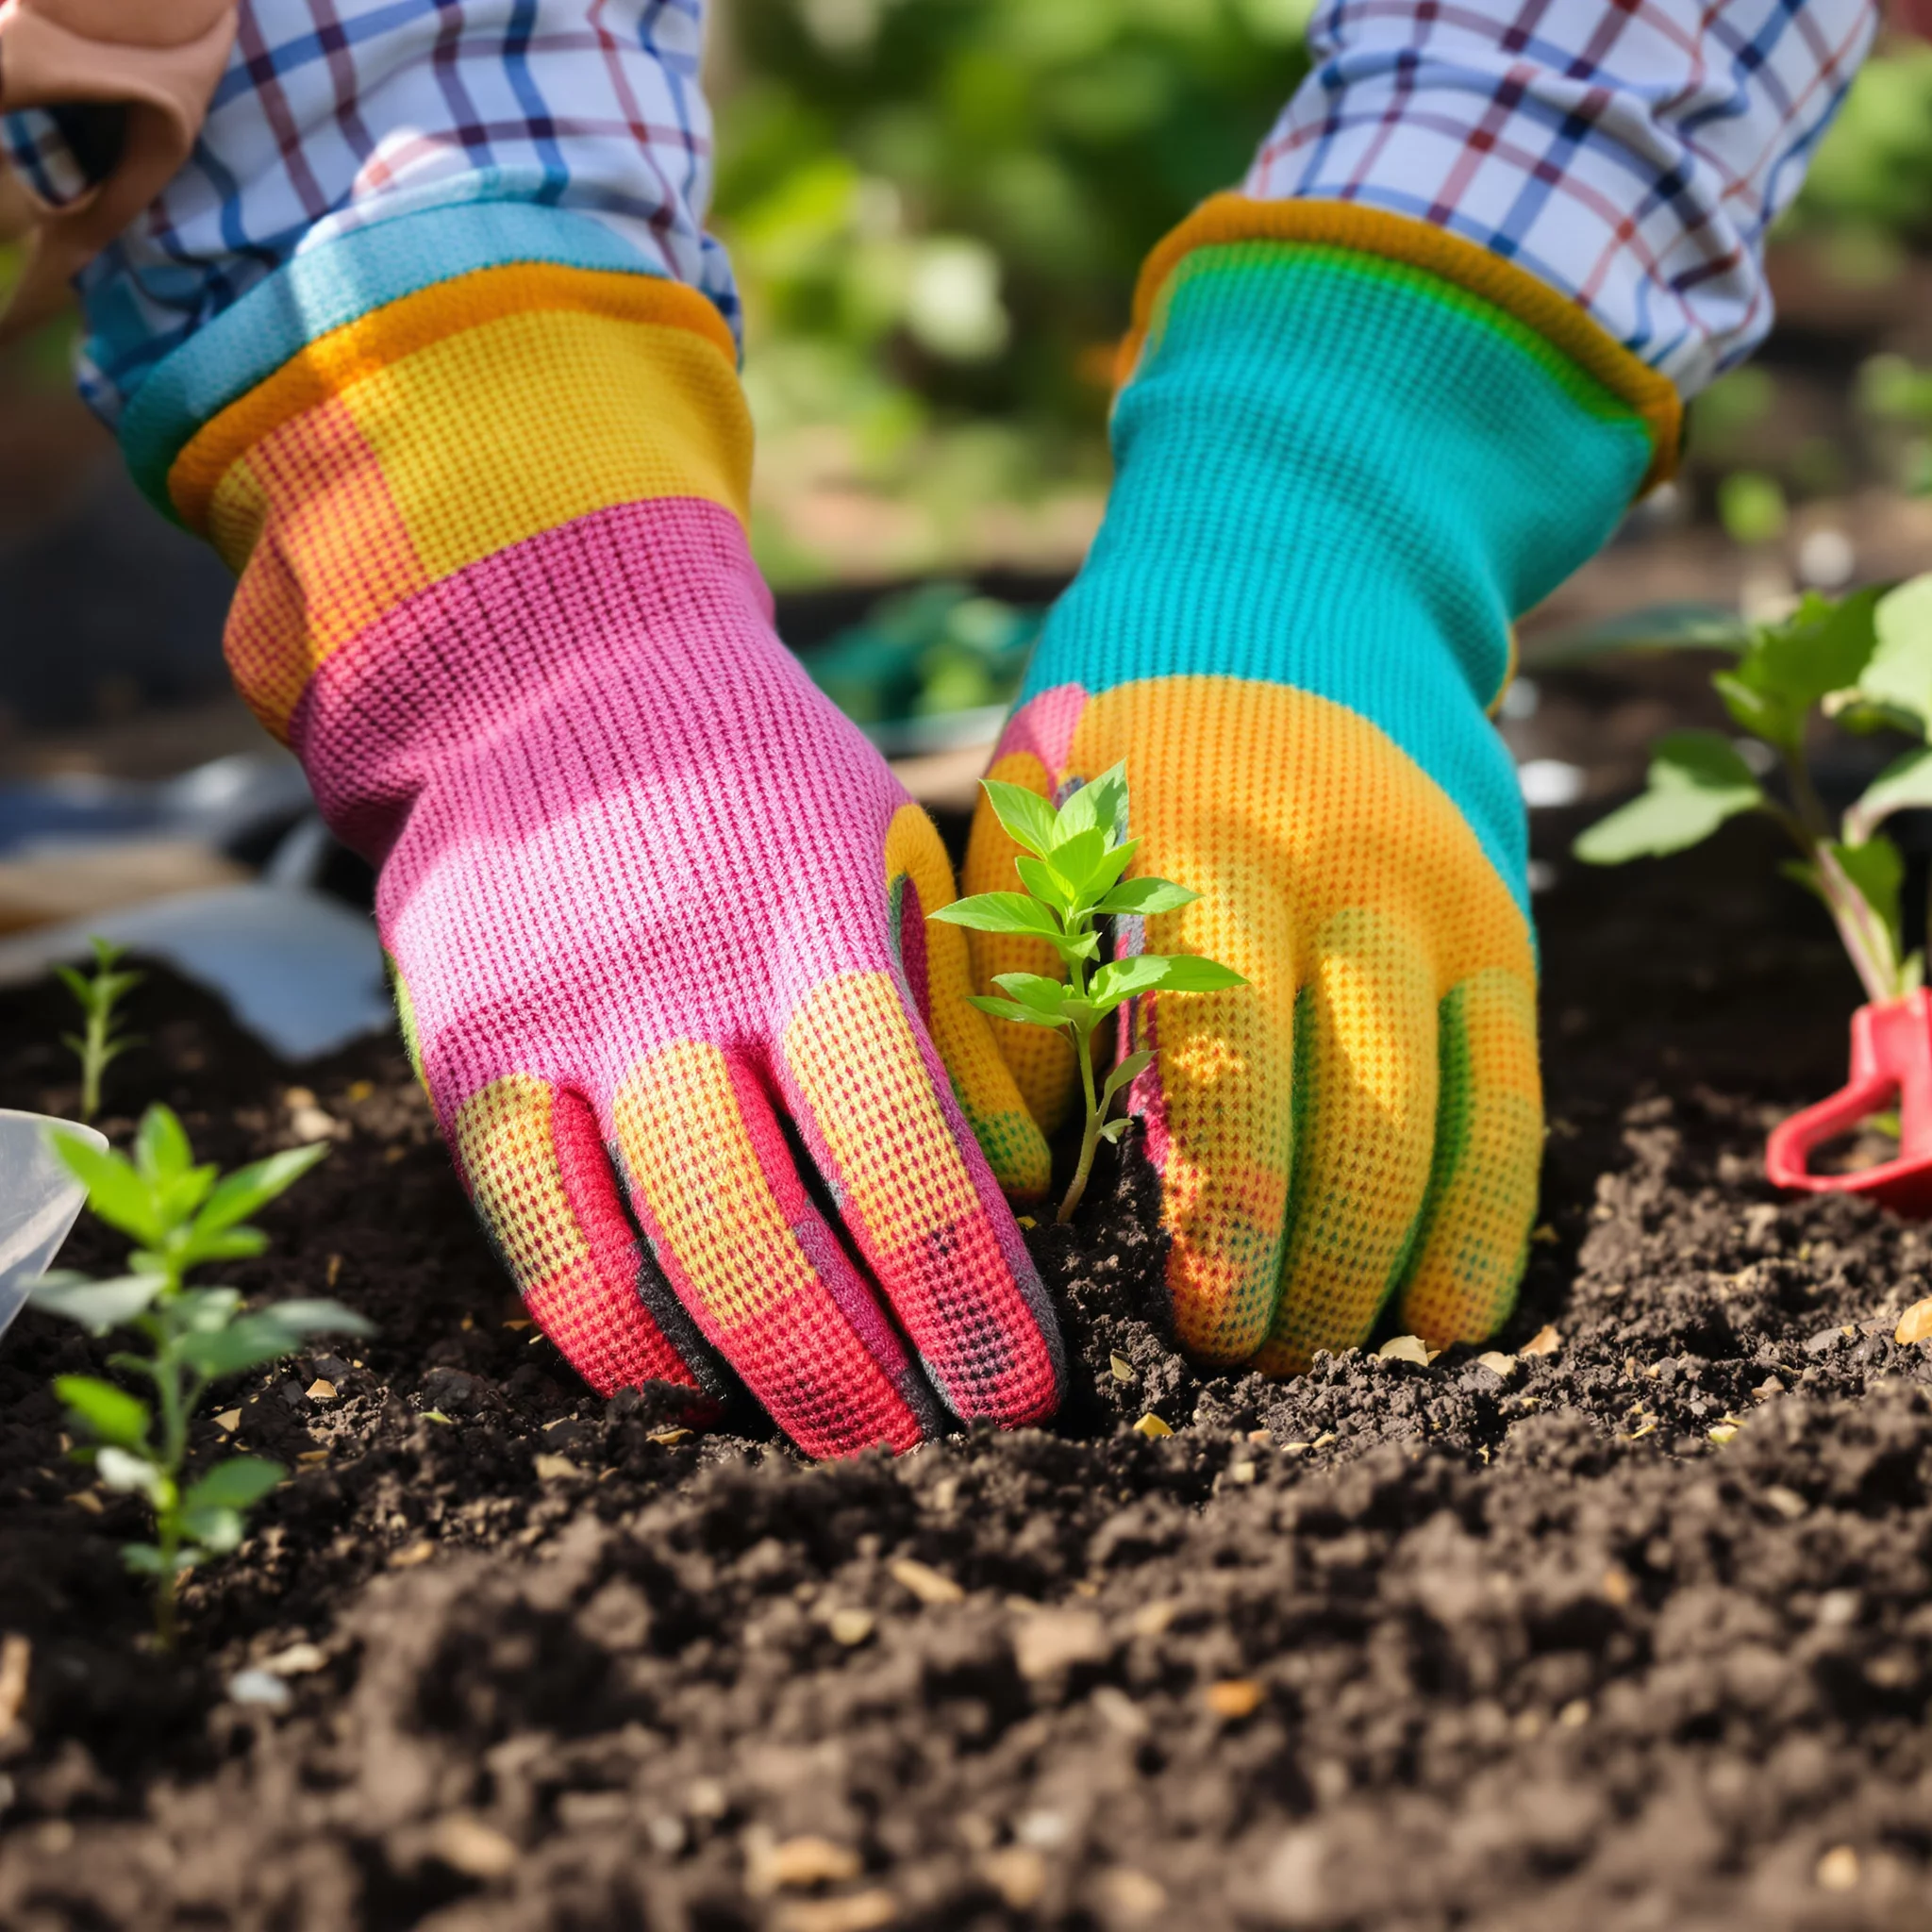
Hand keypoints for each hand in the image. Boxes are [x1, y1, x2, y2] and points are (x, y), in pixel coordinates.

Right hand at [377, 507, 1064, 1454]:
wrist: (550, 683)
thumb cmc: (766, 793)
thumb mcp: (896, 850)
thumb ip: (968, 1006)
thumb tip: (1036, 1189)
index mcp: (809, 915)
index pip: (900, 1139)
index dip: (969, 1290)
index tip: (1031, 1388)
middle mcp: (674, 979)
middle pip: (768, 1239)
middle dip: (870, 1382)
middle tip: (949, 1447)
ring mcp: (555, 1027)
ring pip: (648, 1265)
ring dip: (758, 1389)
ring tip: (847, 1445)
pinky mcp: (463, 1062)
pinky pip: (538, 1248)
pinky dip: (620, 1346)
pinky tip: (697, 1393)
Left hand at [963, 203, 1669, 1371]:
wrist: (1303, 563)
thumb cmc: (1123, 718)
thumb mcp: (1028, 813)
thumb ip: (1004, 990)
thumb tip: (1020, 1189)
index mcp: (1193, 852)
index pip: (1213, 1082)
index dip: (1210, 1227)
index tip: (1180, 1334)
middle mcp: (1336, 878)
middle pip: (1340, 1131)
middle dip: (1295, 1283)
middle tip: (1241, 1370)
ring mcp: (1439, 903)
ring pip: (1440, 1134)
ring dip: (1386, 1277)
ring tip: (1329, 1367)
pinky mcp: (1505, 927)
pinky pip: (1517, 1102)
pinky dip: (1488, 1223)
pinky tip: (1448, 1320)